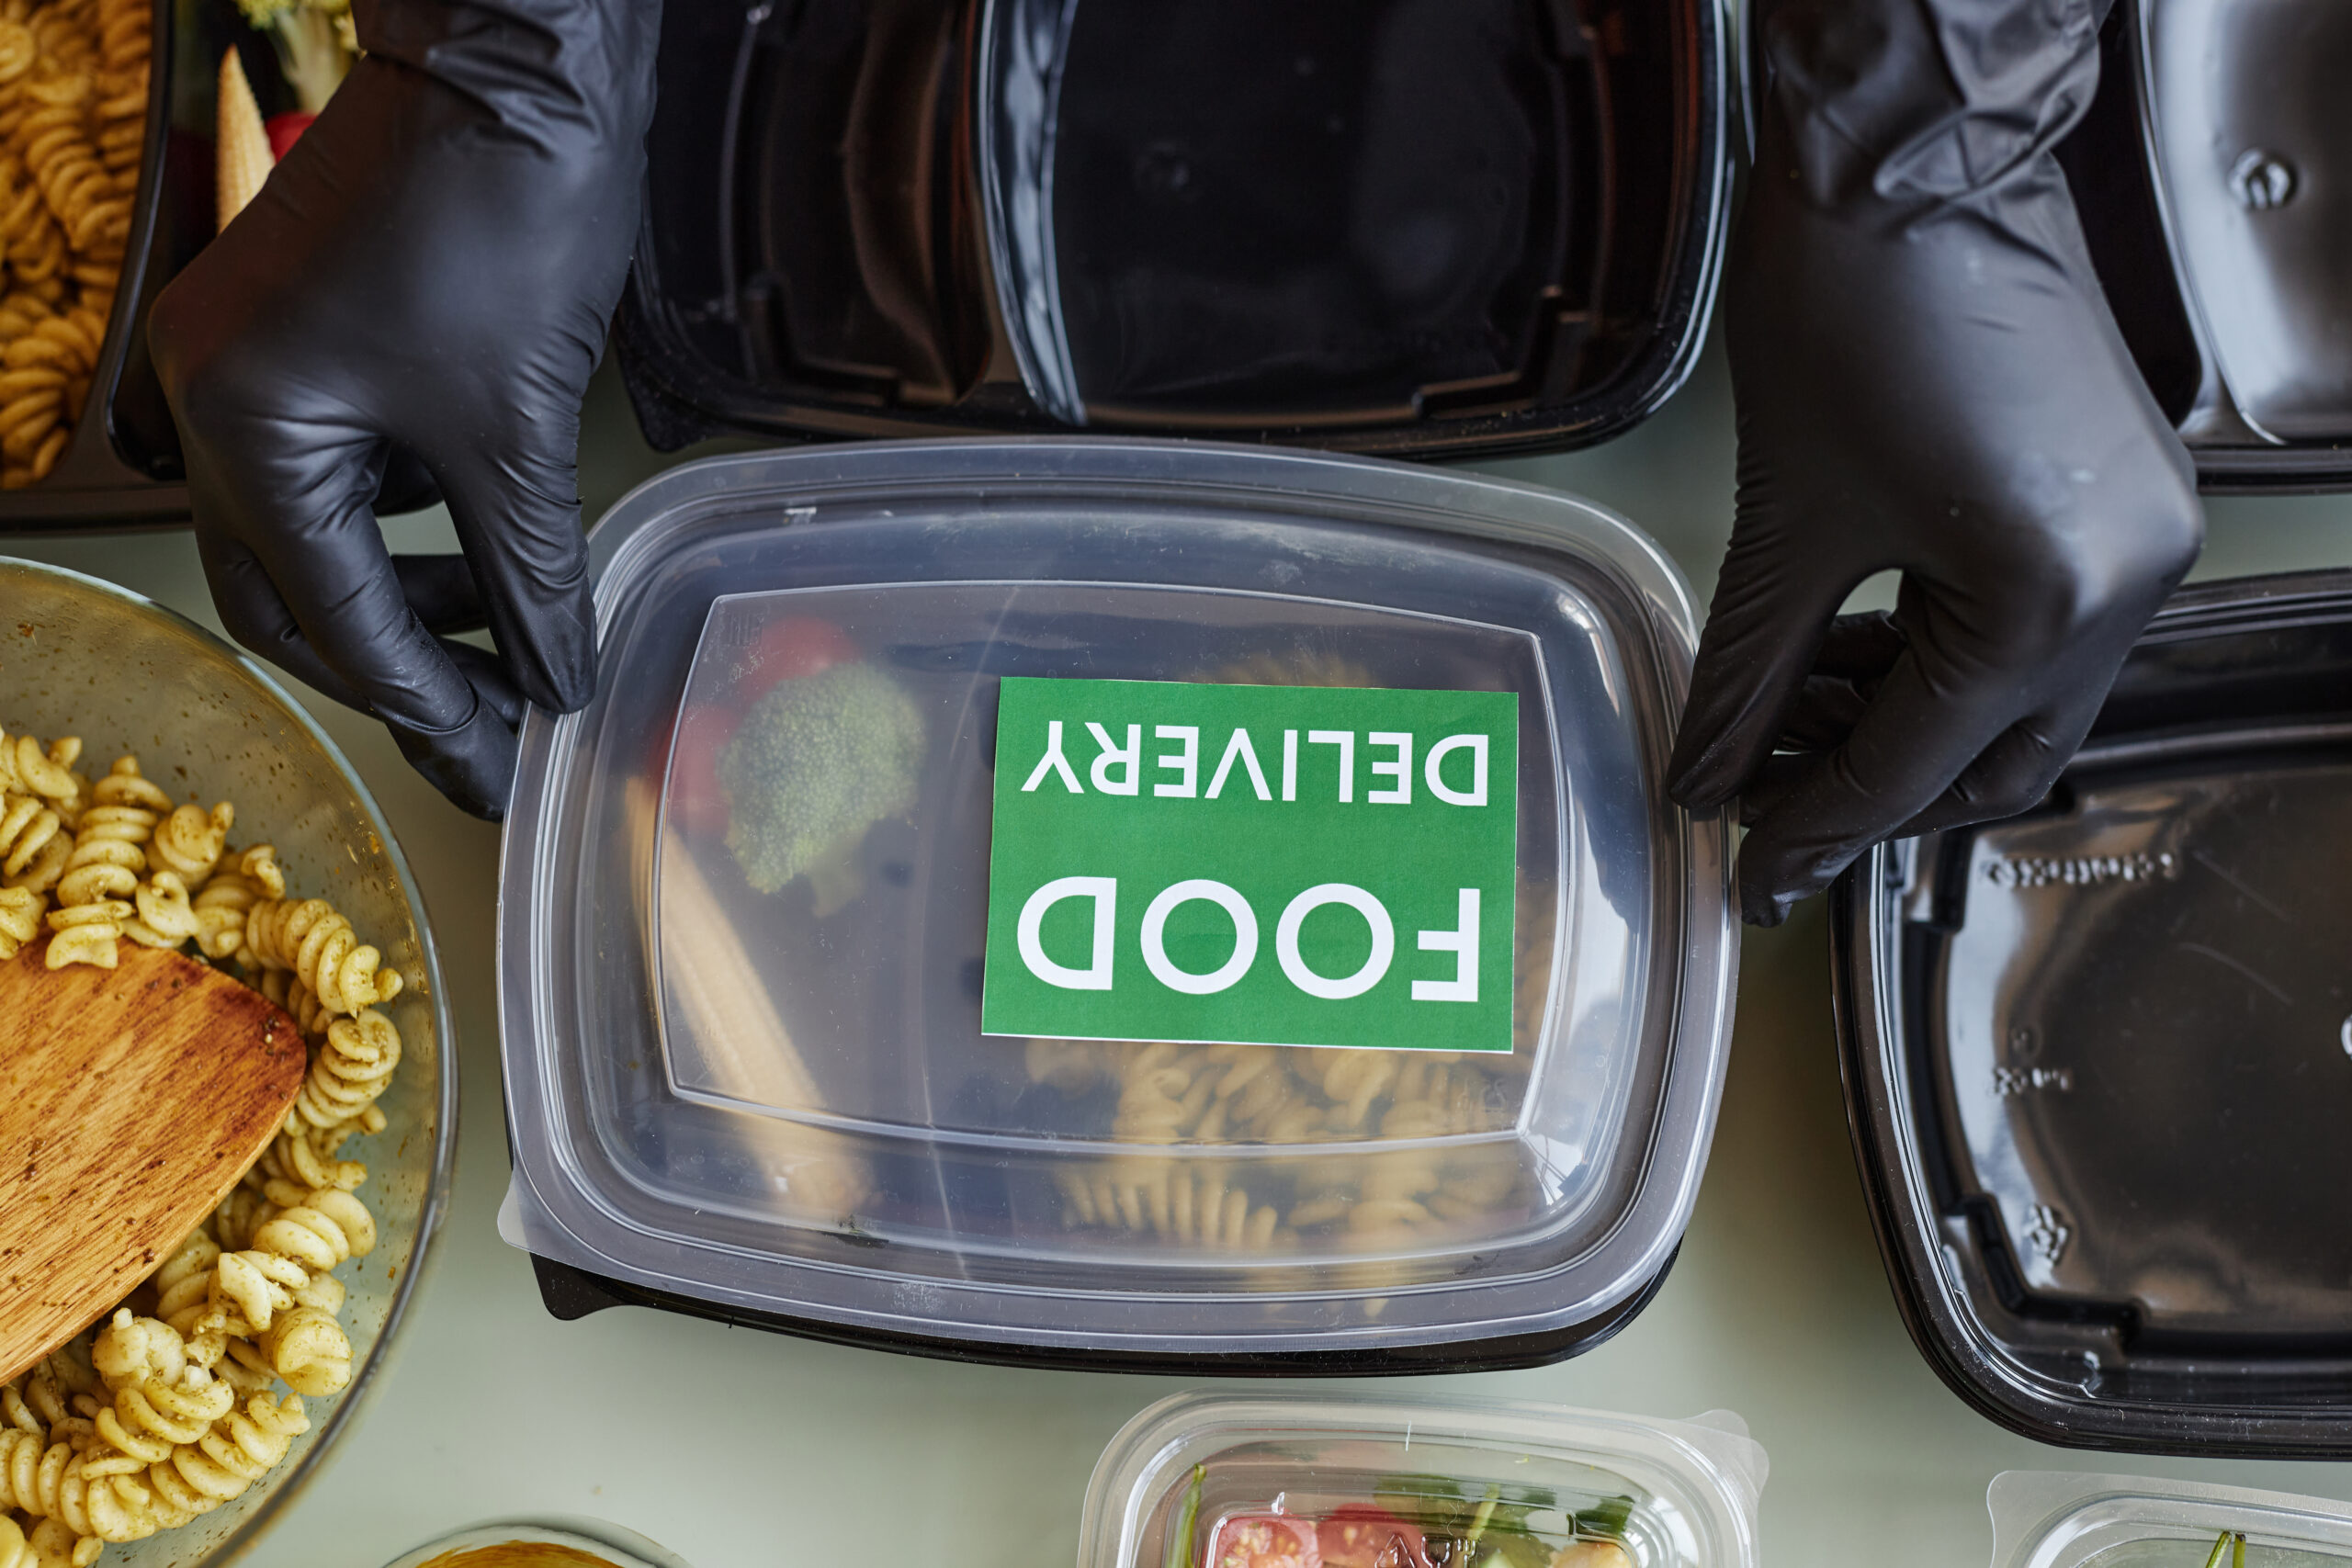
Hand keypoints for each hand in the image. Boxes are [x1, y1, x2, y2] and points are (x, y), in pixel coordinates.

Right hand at [148, 0, 657, 818]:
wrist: (519, 60)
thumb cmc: (503, 213)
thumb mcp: (520, 427)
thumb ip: (533, 575)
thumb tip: (557, 681)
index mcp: (246, 424)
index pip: (334, 619)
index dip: (427, 709)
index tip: (498, 772)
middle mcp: (218, 395)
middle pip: (295, 592)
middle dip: (402, 665)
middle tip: (496, 727)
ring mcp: (253, 359)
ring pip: (319, 532)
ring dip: (411, 592)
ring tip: (510, 635)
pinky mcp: (305, 335)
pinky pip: (341, 466)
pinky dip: (410, 521)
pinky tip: (484, 547)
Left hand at [1667, 0, 2202, 924]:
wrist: (1914, 163)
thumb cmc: (1857, 305)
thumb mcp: (1784, 527)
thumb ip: (1746, 674)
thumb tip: (1708, 774)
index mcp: (2047, 599)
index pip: (1913, 767)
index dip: (1816, 829)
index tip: (1755, 873)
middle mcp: (2124, 581)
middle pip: (1992, 757)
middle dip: (1875, 787)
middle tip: (1769, 801)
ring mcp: (2138, 538)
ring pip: (2019, 696)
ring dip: (1905, 720)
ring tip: (1787, 718)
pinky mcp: (2120, 498)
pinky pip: (2036, 623)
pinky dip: (1945, 652)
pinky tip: (1851, 654)